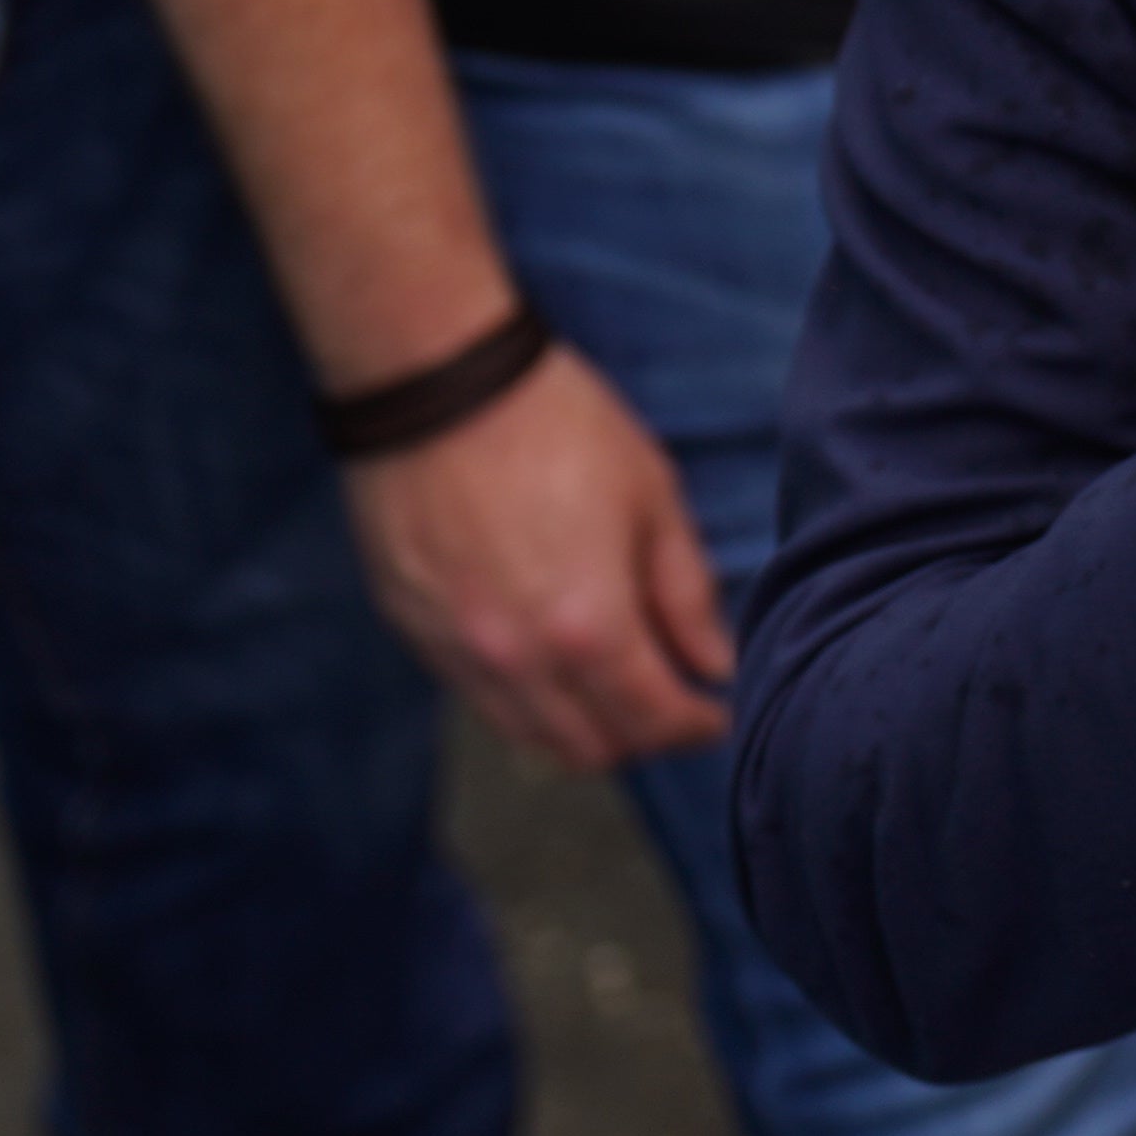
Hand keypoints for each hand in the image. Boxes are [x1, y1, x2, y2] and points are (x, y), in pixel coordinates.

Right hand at [339, 344, 736, 772]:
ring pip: (529, 736)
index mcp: (588, 627)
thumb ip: (686, 594)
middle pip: (590, 747)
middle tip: (676, 701)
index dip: (697, 726)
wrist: (437, 388)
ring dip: (584, 728)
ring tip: (620, 687)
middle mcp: (516, 661)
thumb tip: (715, 663)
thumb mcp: (653, 498)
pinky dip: (529, 701)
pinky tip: (555, 658)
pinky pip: (480, 700)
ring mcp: (456, 653)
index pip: (652, 719)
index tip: (721, 713)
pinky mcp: (415, 633)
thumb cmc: (559, 428)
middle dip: (644, 736)